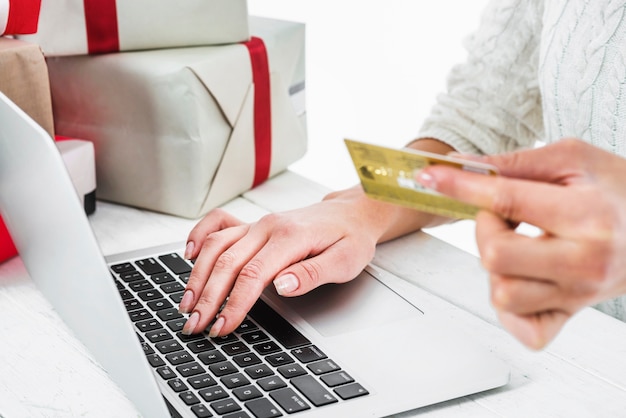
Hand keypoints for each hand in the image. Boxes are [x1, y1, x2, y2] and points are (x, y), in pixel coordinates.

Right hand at [178, 186, 431, 336]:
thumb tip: (282, 285)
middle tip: (194, 324)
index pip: (253, 274)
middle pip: (228, 262)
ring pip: (217, 245)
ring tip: (187, 302)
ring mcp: (258, 224)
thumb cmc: (350, 238)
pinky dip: (199, 236)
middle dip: (208, 296)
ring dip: (198, 274)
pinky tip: (187, 254)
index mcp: (290, 237)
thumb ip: (312, 273)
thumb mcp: (345, 261)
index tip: (222, 326)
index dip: (235, 303)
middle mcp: (268, 227)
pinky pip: (219, 224)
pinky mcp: (253, 225)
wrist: (351, 213)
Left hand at [417, 139, 625, 348]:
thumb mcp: (572, 159)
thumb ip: (515, 163)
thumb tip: (460, 166)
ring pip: (502, 294)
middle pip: (495, 257)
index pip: (506, 201)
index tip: (431, 178)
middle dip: (485, 228)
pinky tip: (518, 277)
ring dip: (495, 266)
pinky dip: (509, 307)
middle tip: (502, 214)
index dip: (460, 187)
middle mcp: (585, 261)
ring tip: (516, 243)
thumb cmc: (617, 189)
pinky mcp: (571, 313)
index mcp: (588, 216)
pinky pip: (525, 329)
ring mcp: (578, 294)